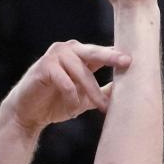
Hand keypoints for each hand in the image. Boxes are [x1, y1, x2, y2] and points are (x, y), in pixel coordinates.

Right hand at [0, 40, 131, 134]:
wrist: (27, 113)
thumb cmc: (56, 103)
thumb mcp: (85, 98)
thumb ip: (103, 92)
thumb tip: (129, 91)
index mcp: (80, 54)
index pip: (103, 52)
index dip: (118, 55)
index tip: (135, 60)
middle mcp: (69, 49)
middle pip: (94, 53)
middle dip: (111, 57)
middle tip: (128, 62)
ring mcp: (55, 55)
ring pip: (81, 72)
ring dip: (91, 91)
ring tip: (99, 106)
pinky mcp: (44, 67)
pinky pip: (65, 81)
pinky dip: (71, 95)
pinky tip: (72, 106)